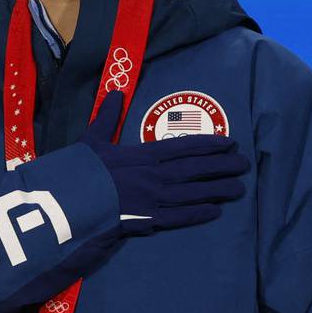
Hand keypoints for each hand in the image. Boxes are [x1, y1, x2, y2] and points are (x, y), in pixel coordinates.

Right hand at [79, 88, 248, 234]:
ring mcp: (153, 199)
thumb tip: (114, 91)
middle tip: (244, 165)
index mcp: (143, 154)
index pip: (184, 146)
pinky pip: (179, 217)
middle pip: (196, 170)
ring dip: (218, 190)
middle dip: (222, 167)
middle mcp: (154, 176)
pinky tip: (215, 212)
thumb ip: (107, 117)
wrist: (67, 202)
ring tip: (238, 189)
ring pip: (193, 193)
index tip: (229, 143)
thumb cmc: (79, 170)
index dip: (209, 145)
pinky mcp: (147, 221)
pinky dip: (198, 214)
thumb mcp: (92, 139)